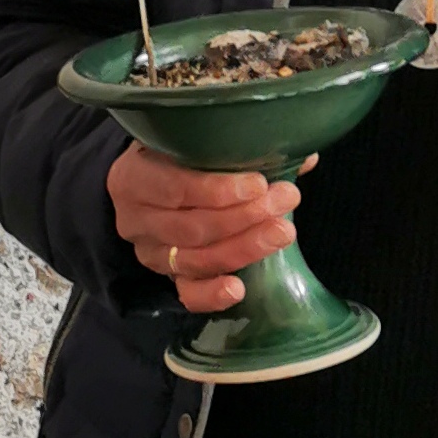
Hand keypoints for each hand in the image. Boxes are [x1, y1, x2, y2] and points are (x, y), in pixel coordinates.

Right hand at [107, 142, 315, 313]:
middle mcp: (135, 219)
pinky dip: (212, 294)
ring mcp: (150, 253)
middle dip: (244, 217)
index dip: (219, 190)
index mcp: (133, 177)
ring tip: (282, 232)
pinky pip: (187, 293)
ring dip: (244, 248)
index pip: (176, 187)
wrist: (153, 184)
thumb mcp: (195, 143)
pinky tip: (238, 289)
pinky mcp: (167, 277)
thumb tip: (304, 156)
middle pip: (192, 227)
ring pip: (196, 259)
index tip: (259, 184)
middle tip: (285, 201)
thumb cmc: (179, 157)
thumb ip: (238, 147)